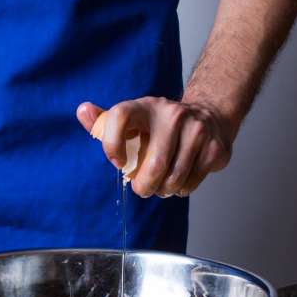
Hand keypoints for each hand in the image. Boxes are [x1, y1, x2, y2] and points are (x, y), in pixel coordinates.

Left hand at [77, 98, 235, 197]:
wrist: (209, 114)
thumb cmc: (159, 123)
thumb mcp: (132, 117)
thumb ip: (103, 121)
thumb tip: (82, 110)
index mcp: (144, 106)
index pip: (120, 117)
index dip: (112, 143)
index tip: (116, 163)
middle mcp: (171, 114)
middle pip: (155, 163)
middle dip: (145, 185)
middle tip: (141, 189)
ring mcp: (196, 130)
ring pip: (174, 176)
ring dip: (163, 189)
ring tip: (160, 187)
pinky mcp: (214, 147)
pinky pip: (192, 181)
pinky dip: (181, 189)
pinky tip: (178, 182)